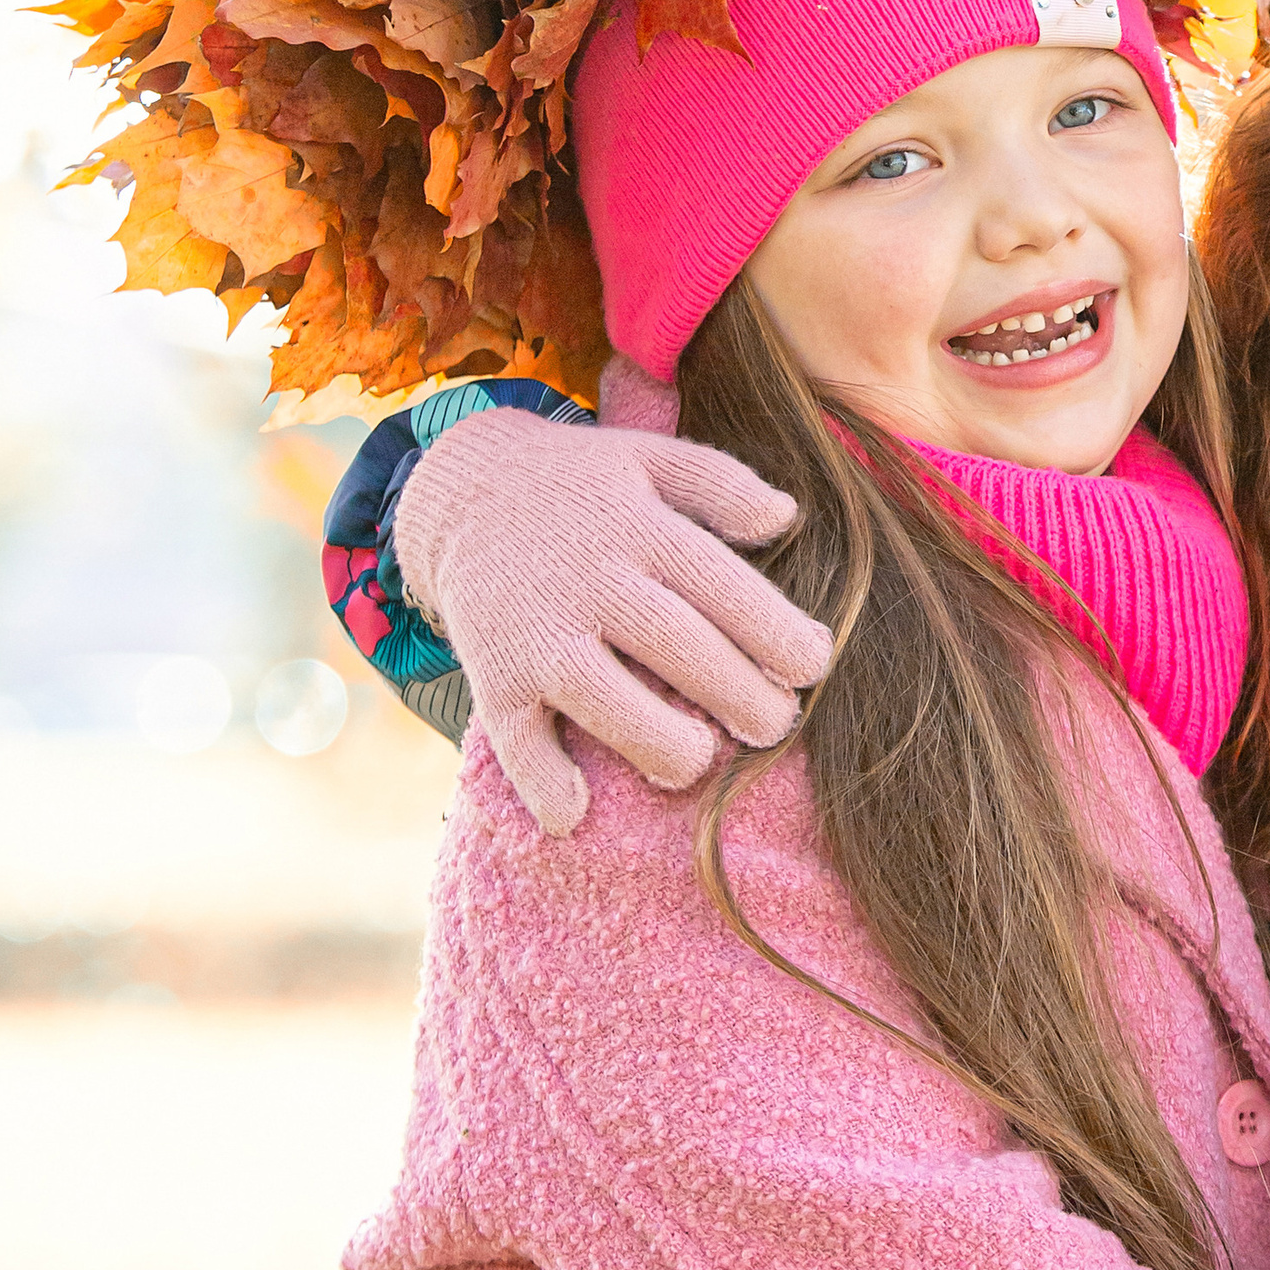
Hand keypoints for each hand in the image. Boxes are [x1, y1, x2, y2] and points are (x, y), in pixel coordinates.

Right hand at [395, 400, 832, 835]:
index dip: (774, 631)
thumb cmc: (579, 485)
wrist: (458, 492)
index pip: (719, 582)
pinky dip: (542, 781)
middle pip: (675, 644)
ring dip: (658, 743)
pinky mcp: (492, 675)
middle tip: (775, 725)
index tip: (810, 666)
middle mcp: (587, 579)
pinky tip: (575, 813)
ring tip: (696, 761)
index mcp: (636, 525)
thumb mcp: (648, 457)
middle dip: (739, 696)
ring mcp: (536, 631)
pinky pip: (516, 738)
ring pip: (601, 697)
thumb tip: (787, 517)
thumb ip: (721, 482)